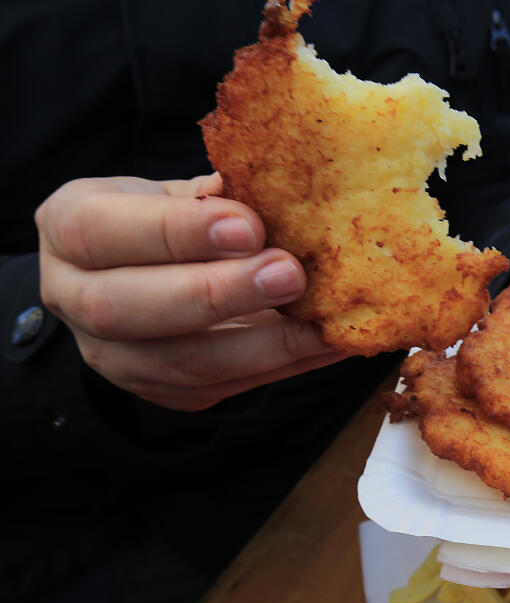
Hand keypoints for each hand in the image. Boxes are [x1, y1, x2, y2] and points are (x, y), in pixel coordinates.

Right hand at [35, 174, 343, 411]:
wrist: (144, 271)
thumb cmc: (164, 219)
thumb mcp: (175, 192)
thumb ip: (213, 196)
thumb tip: (277, 193)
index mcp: (69, 227)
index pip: (101, 231)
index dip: (175, 232)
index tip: (249, 225)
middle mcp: (73, 297)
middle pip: (128, 308)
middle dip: (218, 293)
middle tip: (290, 274)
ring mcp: (114, 356)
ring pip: (182, 363)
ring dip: (262, 344)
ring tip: (322, 321)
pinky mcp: (162, 391)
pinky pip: (225, 387)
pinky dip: (284, 365)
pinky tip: (329, 343)